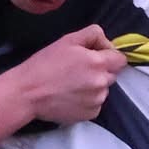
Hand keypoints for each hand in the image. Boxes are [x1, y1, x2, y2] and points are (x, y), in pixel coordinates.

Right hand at [9, 25, 125, 125]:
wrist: (27, 93)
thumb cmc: (44, 65)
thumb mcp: (67, 40)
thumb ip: (92, 34)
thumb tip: (106, 42)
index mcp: (98, 63)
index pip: (120, 59)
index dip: (108, 55)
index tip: (94, 56)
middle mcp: (102, 83)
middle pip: (111, 74)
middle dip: (99, 71)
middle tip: (77, 71)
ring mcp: (97, 100)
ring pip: (103, 90)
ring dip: (92, 86)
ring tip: (70, 85)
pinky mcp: (89, 114)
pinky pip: (95, 104)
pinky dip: (86, 100)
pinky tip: (70, 96)